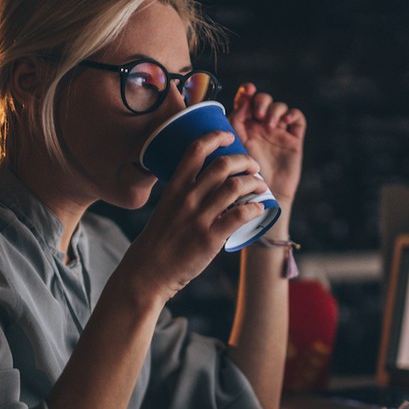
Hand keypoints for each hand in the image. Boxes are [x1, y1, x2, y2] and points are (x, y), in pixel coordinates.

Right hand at [122, 131, 269, 299]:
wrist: (148, 272)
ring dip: (255, 182)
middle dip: (245, 160)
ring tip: (260, 185)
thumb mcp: (166, 208)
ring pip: (235, 187)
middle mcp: (187, 198)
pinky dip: (255, 208)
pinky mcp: (210, 238)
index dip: (215, 136)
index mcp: (175, 187)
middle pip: (223, 164)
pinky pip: (240, 215)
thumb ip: (185, 195)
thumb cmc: (158, 240)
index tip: (229, 136)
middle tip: (253, 166)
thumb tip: (211, 186)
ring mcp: (199, 218)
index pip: (195, 150)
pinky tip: (259, 209)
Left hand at [228, 83, 305, 204]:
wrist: (262, 200)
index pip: (246, 101)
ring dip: (274, 109)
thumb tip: (237, 104)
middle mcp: (260, 129)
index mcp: (243, 128)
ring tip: (269, 123)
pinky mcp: (293, 141)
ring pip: (280, 107)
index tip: (247, 91)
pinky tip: (284, 122)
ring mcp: (278, 134)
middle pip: (263, 100)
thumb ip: (232, 127)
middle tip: (257, 114)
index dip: (247, 92)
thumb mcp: (232, 150)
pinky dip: (291, 114)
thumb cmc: (241, 179)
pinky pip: (297, 119)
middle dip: (261, 101)